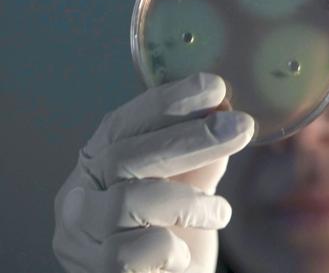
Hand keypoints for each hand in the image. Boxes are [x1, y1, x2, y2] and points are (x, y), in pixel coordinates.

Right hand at [53, 73, 254, 272]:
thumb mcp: (188, 191)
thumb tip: (223, 111)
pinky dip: (170, 246)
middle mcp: (78, 197)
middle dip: (189, 138)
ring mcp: (81, 238)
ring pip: (128, 200)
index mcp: (95, 166)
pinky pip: (133, 251)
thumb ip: (198, 157)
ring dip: (188, 201)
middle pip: (124, 155)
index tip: (214, 86)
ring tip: (220, 211)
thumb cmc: (172, 239)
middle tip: (240, 126)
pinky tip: (184, 252)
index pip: (122, 124)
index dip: (166, 102)